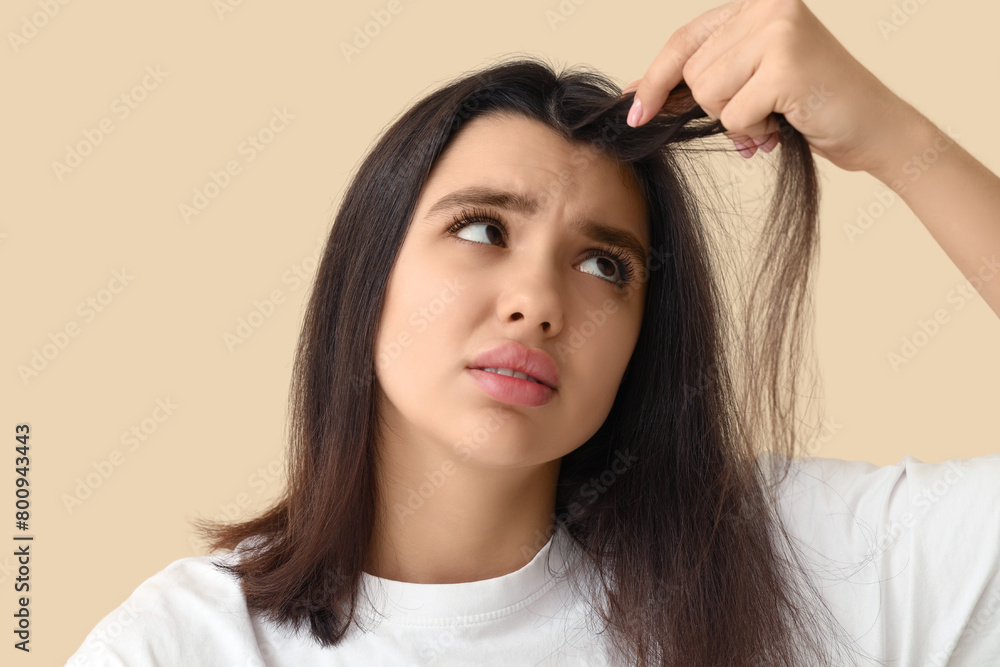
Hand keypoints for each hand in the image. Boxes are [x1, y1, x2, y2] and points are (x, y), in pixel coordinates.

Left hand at [621, 0, 920, 173]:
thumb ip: (704, 75)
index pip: (685, 40)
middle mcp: (768, 6)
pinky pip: (733, 115)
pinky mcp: (786, 65)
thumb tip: (637, 94)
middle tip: (760, 112)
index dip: (654, 79)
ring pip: (708, 93)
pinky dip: (754, 132)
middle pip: (693, 73)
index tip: (633, 110)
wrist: (877, 129)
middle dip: (716, 106)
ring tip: (776, 114)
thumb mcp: (751, 80)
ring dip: (736, 119)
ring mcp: (778, 31)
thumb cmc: (814, 107)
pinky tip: (785, 124)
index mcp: (758, 3)